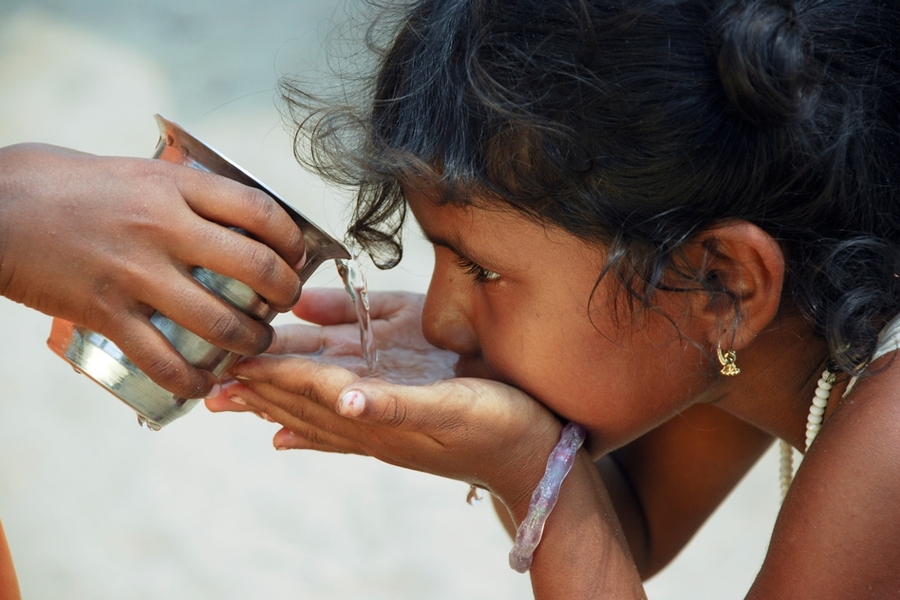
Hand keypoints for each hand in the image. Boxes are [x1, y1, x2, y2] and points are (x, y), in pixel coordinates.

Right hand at [0, 143, 304, 397]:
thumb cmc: (61, 183)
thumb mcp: (134, 171)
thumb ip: (182, 192)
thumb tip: (228, 213)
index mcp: (175, 187)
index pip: (262, 212)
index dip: (293, 240)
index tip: (295, 256)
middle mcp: (164, 229)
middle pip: (256, 269)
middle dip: (285, 294)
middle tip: (283, 305)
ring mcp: (136, 275)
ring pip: (220, 323)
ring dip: (251, 342)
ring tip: (256, 345)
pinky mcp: (106, 313)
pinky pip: (163, 361)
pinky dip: (192, 380)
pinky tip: (204, 383)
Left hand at [206, 288, 562, 508]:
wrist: (535, 459)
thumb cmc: (500, 428)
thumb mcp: (452, 408)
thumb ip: (396, 405)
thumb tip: (341, 397)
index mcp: (377, 413)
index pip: (308, 385)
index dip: (268, 370)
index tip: (227, 359)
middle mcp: (372, 425)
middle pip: (301, 402)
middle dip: (256, 388)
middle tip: (210, 380)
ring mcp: (384, 431)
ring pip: (315, 414)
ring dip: (274, 404)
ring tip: (237, 401)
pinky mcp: (400, 432)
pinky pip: (341, 430)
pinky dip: (309, 429)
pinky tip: (289, 436)